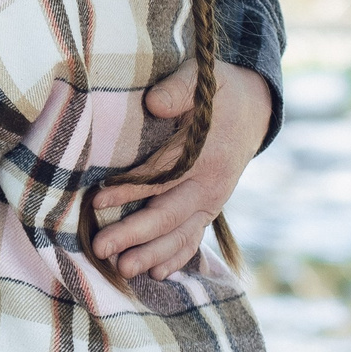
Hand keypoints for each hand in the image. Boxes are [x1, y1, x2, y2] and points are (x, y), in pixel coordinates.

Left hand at [91, 62, 270, 279]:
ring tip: (124, 269)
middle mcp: (211, 183)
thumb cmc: (218, 90)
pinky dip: (178, 256)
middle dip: (134, 233)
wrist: (253, 107)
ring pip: (181, 233)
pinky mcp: (210, 207)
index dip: (129, 189)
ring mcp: (212, 199)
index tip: (97, 202)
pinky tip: (158, 273)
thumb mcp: (201, 79)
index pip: (162, 176)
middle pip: (169, 214)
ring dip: (153, 253)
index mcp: (206, 153)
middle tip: (102, 248)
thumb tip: (154, 104)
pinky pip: (195, 237)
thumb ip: (178, 90)